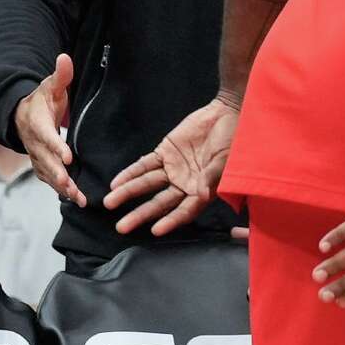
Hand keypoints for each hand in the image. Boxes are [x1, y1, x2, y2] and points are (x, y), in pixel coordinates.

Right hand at [15, 53, 84, 206]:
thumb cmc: (40, 100)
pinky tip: (76, 199)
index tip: (68, 157)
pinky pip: (49, 179)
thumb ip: (60, 75)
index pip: (45, 136)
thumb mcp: (50, 86)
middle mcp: (34, 143)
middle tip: (68, 184)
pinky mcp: (40, 164)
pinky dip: (61, 190)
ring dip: (61, 187)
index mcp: (37, 124)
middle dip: (56, 173)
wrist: (20, 115)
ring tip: (77, 198)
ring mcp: (36, 156)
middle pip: (45, 160)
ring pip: (47, 174)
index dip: (56, 147)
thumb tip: (64, 57)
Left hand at [104, 96, 239, 235]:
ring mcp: (172, 169)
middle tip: (121, 227)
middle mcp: (183, 184)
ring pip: (146, 185)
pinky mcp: (164, 153)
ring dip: (127, 193)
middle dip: (140, 215)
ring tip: (109, 203)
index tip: (155, 231)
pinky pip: (143, 165)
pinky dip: (130, 173)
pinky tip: (115, 183)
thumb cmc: (234, 140)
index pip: (183, 210)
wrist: (227, 112)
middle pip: (159, 203)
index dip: (171, 221)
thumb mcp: (227, 159)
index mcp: (202, 191)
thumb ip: (212, 177)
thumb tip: (201, 195)